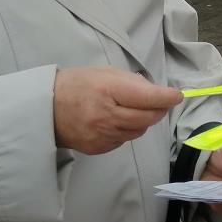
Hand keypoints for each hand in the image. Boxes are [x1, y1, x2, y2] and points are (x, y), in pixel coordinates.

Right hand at [52, 67, 180, 154]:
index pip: (147, 97)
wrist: (45, 108)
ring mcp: (102, 135)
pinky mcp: (99, 148)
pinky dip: (127, 130)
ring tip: (133, 109)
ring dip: (143, 121)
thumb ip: (131, 82)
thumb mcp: (103, 72)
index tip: (177, 96)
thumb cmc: (76, 84)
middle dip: (159, 110)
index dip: (166, 97)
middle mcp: (106, 115)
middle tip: (160, 103)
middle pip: (148, 118)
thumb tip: (156, 92)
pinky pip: (124, 140)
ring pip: (138, 131)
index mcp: (107, 90)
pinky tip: (116, 120)